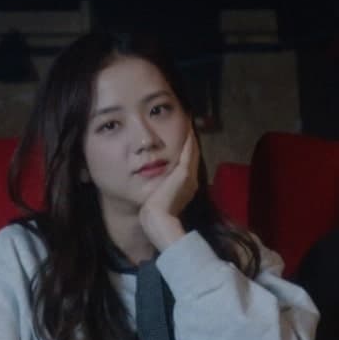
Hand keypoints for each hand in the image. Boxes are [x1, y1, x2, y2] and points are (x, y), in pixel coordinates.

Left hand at [139, 129, 200, 251]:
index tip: (183, 137)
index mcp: (184, 187)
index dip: (186, 150)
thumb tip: (147, 178)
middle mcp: (190, 180)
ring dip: (190, 136)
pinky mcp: (184, 173)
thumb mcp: (156, 196)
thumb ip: (158, 187)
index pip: (186, 164)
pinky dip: (189, 139)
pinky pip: (188, 151)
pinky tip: (188, 126)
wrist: (156, 218)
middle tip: (189, 122)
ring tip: (189, 121)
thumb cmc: (152, 211)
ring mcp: (189, 176)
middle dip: (190, 140)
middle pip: (191, 155)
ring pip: (191, 151)